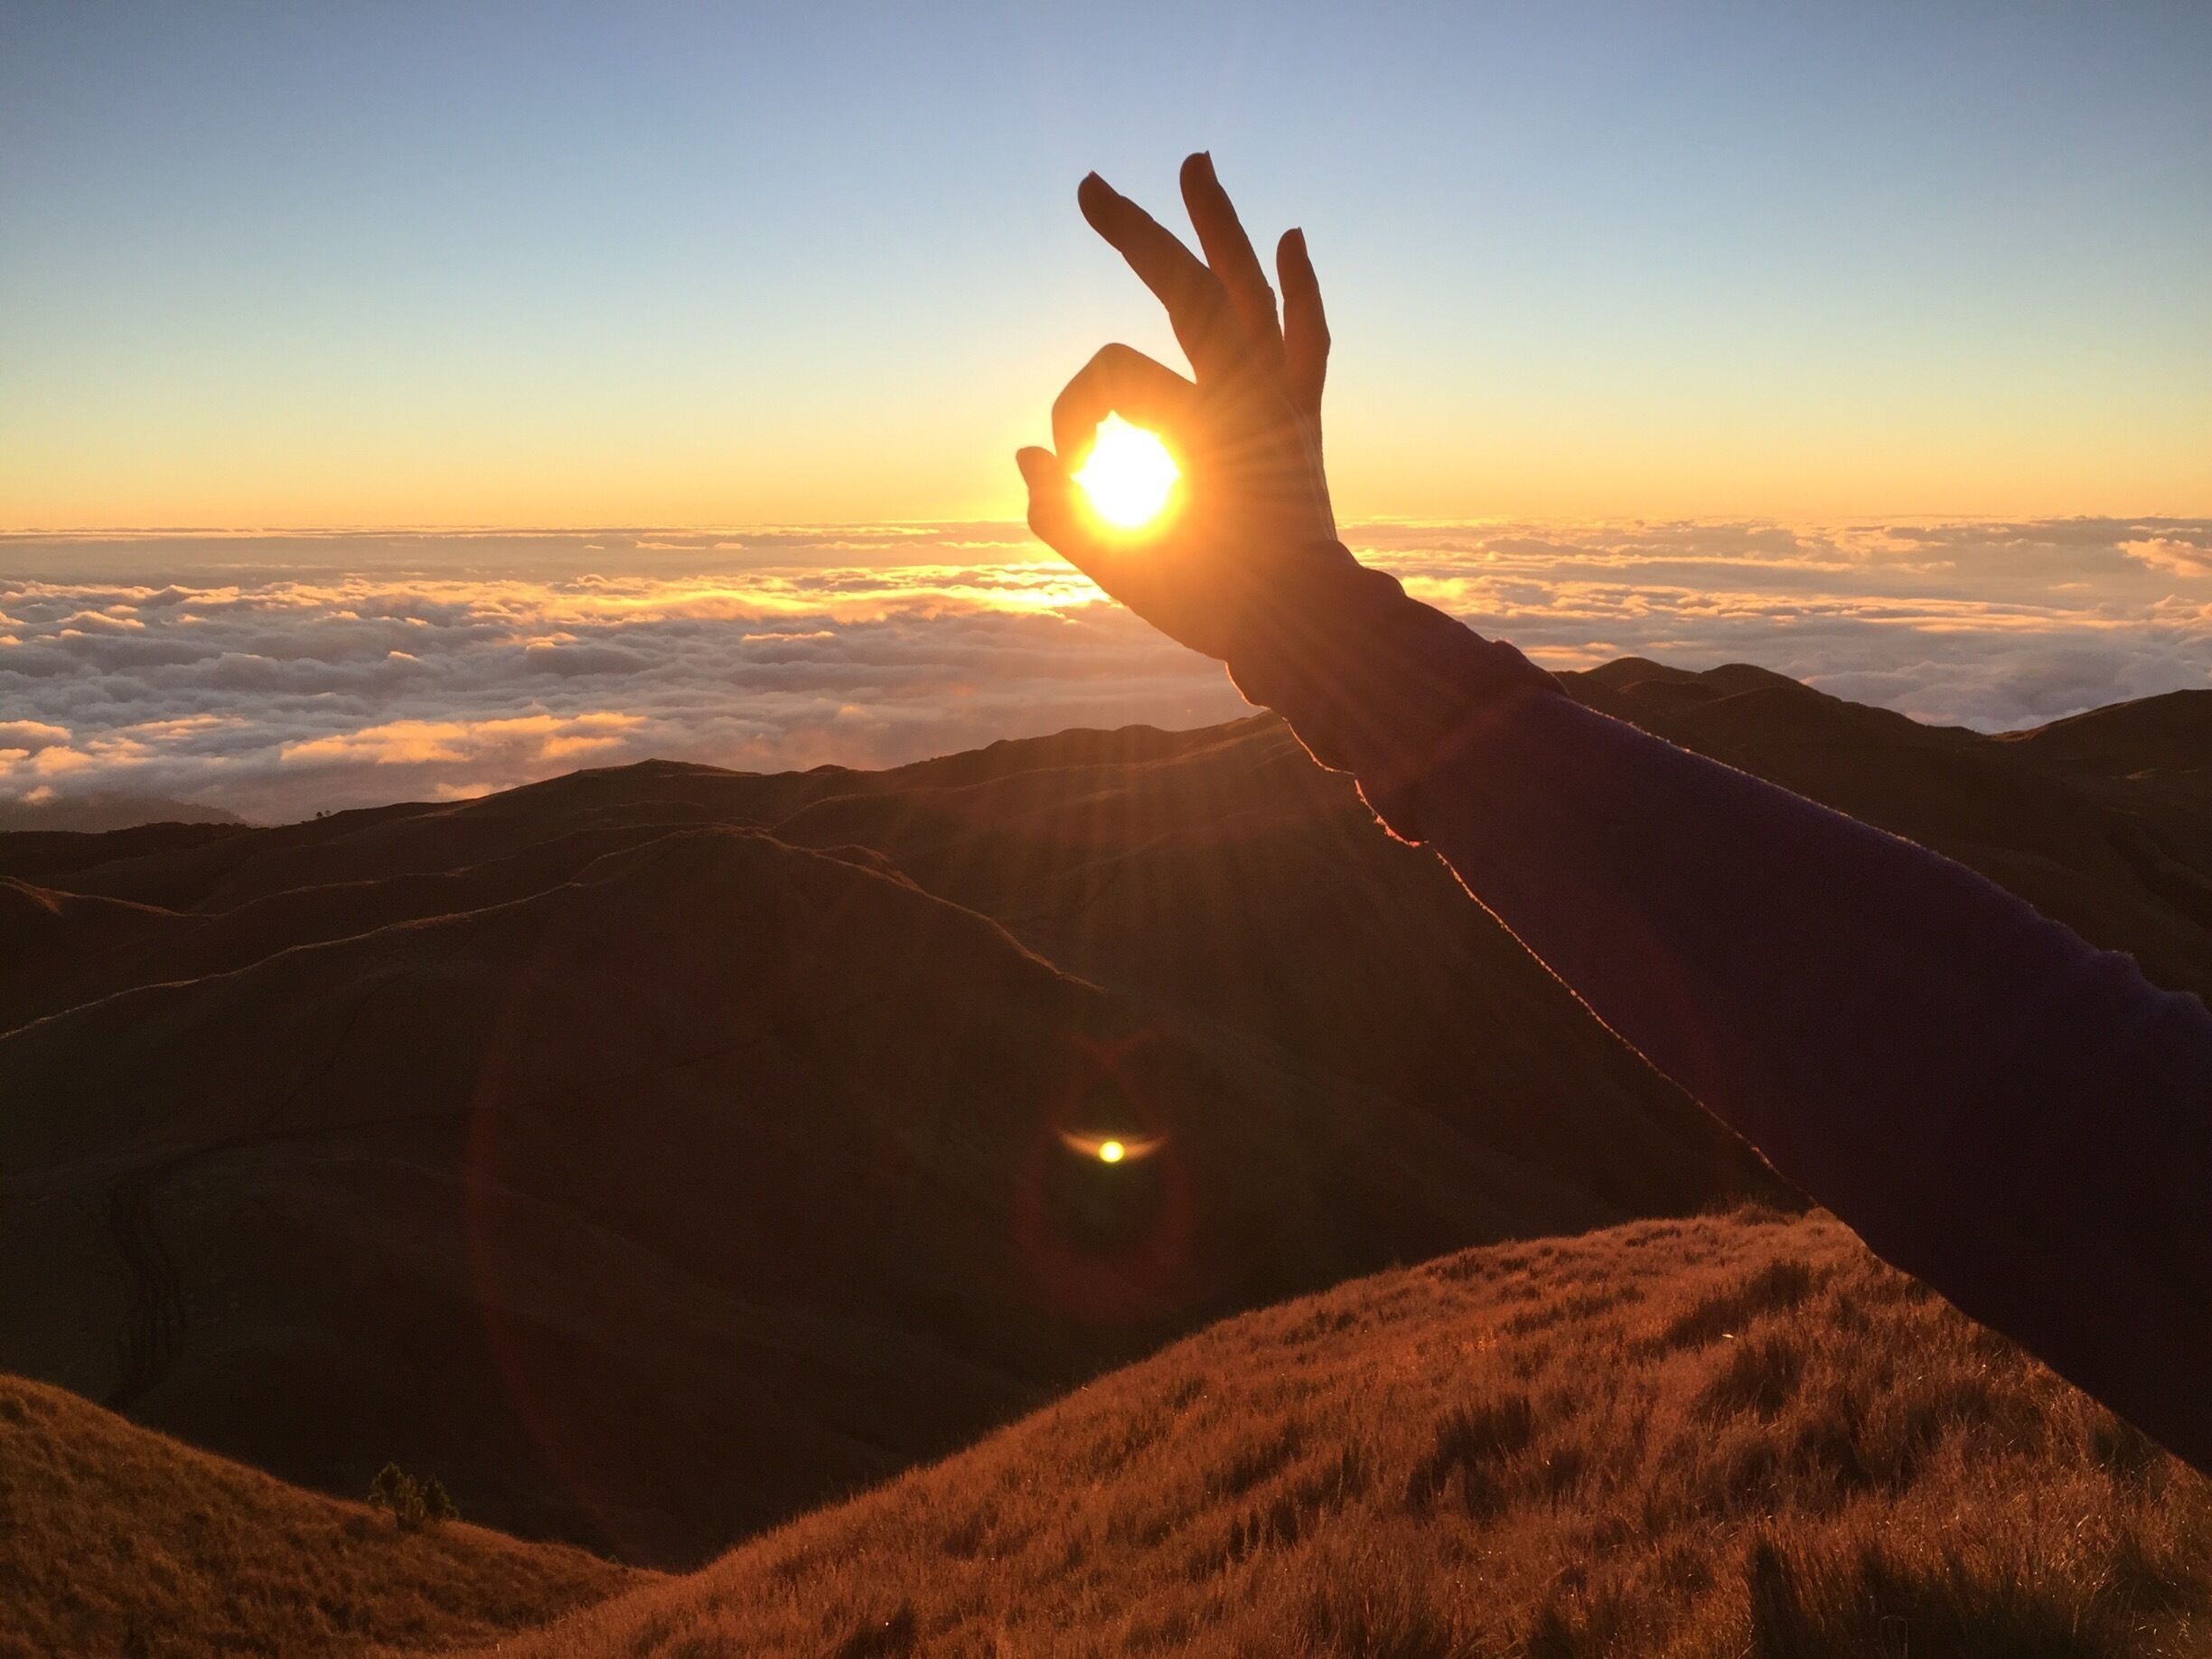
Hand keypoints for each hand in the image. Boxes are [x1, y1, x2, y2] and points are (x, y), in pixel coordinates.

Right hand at [1017, 153, 1338, 662]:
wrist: (1309, 628)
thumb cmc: (1215, 604)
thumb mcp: (1121, 569)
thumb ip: (1061, 515)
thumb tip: (1031, 459)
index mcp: (1200, 422)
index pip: (1109, 380)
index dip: (1076, 420)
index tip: (1073, 477)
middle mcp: (1247, 392)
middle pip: (1186, 286)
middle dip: (1134, 232)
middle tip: (1090, 186)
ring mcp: (1279, 398)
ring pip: (1252, 289)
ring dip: (1222, 224)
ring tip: (1196, 163)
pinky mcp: (1301, 418)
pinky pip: (1307, 342)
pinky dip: (1302, 291)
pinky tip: (1292, 239)